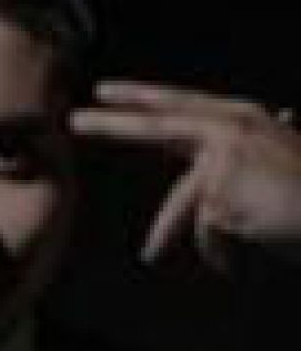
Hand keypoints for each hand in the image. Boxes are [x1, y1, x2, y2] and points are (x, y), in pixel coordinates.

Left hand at [70, 81, 300, 269]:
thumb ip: (221, 165)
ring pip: (183, 205)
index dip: (139, 98)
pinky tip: (245, 253)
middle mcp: (231, 127)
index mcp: (237, 121)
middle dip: (112, 124)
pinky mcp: (222, 186)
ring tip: (161, 257)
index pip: (176, 106)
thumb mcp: (261, 169)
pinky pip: (204, 231)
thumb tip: (196, 169)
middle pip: (157, 126)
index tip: (104, 93)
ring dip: (176, 237)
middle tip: (73, 121)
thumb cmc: (300, 202)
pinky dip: (219, 252)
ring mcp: (226, 154)